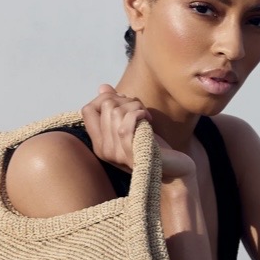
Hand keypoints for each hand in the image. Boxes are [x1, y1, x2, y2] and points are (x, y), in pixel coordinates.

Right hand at [80, 84, 194, 179]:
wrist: (172, 172)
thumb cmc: (152, 148)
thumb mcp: (131, 126)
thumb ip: (115, 108)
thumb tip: (103, 87)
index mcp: (100, 144)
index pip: (87, 110)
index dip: (104, 98)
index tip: (123, 103)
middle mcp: (104, 150)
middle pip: (105, 105)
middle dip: (125, 99)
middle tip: (138, 108)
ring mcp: (116, 153)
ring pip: (116, 111)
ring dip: (135, 105)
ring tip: (145, 115)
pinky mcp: (130, 152)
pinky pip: (126, 123)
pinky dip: (139, 113)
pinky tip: (148, 119)